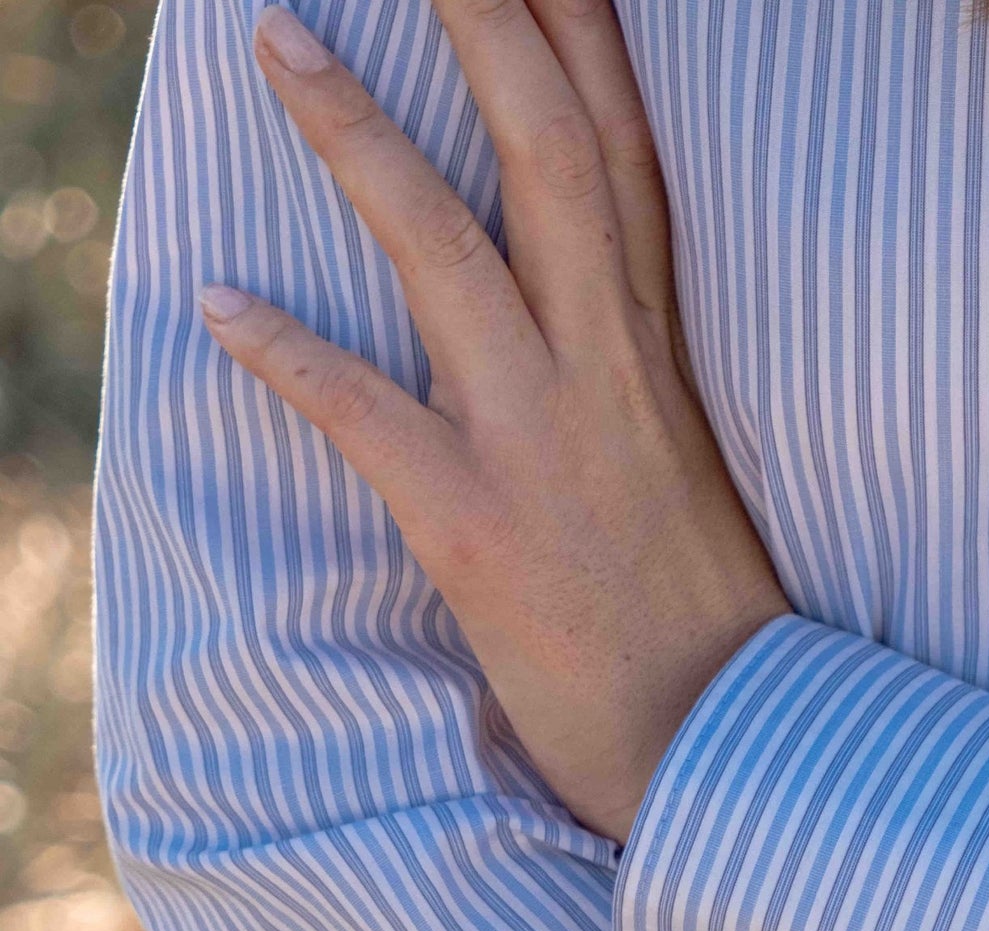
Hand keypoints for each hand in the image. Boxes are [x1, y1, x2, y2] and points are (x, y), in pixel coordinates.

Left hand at [200, 0, 789, 842]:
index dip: (584, 39)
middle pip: (552, 155)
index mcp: (661, 358)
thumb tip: (585, 314)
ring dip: (357, 138)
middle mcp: (610, 375)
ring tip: (279, 42)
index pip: (627, 159)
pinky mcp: (480, 532)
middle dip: (489, 21)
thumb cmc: (703, 628)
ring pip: (449, 251)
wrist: (716, 748)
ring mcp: (545, 445)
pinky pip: (369, 420)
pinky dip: (290, 357)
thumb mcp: (690, 472)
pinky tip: (219, 305)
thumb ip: (635, 378)